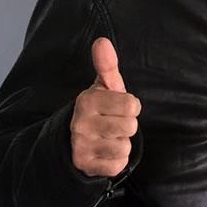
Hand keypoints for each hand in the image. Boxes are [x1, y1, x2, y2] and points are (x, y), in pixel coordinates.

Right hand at [70, 37, 140, 177]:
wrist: (74, 141)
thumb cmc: (99, 109)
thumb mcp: (104, 87)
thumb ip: (107, 65)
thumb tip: (102, 41)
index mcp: (87, 100)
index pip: (132, 105)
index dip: (130, 107)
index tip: (118, 108)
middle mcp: (81, 123)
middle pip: (130, 126)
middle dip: (126, 126)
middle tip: (112, 124)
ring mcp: (81, 146)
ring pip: (124, 147)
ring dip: (121, 144)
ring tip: (108, 138)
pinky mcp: (85, 165)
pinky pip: (117, 165)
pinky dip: (115, 161)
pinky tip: (104, 153)